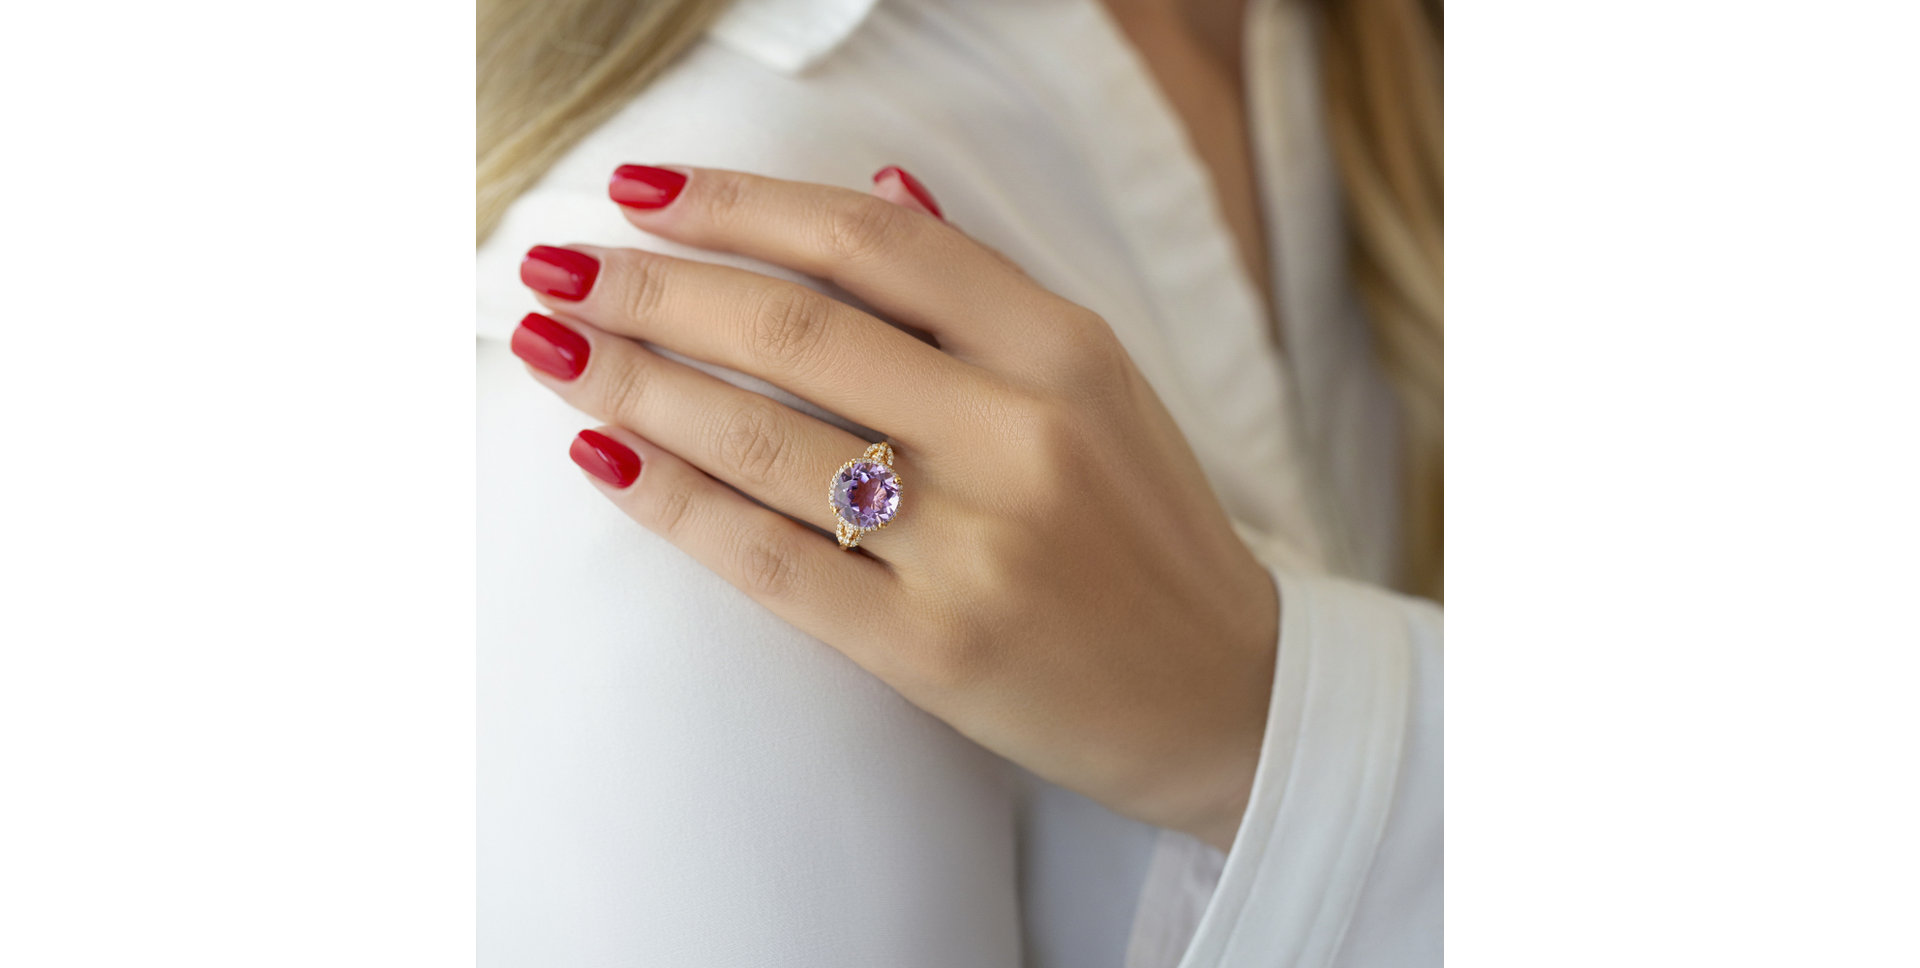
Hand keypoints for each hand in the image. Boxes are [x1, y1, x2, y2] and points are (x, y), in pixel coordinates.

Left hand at [511, 165, 1277, 848]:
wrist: (1226, 695)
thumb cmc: (1146, 528)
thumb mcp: (1099, 382)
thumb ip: (984, 287)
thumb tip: (878, 177)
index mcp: (1063, 346)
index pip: (871, 240)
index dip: (739, 204)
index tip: (639, 190)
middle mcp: (1020, 433)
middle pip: (794, 331)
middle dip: (651, 291)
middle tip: (554, 271)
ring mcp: (976, 546)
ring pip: (766, 442)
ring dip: (634, 387)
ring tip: (551, 352)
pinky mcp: (934, 648)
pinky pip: (770, 561)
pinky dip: (674, 503)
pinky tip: (602, 459)